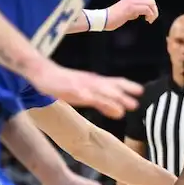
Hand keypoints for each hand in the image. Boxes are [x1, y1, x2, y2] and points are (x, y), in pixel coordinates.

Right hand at [26, 60, 141, 119]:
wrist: (42, 71)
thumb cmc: (64, 83)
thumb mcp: (87, 94)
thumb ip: (103, 103)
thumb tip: (121, 113)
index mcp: (95, 82)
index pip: (115, 83)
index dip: (128, 86)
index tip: (140, 91)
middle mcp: (91, 82)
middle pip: (110, 87)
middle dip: (123, 95)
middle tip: (135, 103)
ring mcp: (81, 85)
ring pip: (99, 91)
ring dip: (111, 98)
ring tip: (122, 106)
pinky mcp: (70, 89)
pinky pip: (81, 94)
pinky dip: (89, 97)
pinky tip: (93, 100)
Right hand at [105, 0, 158, 30]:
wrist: (102, 19)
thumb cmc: (112, 19)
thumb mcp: (124, 14)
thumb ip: (131, 13)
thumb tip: (137, 14)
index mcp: (131, 0)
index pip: (147, 1)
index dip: (151, 10)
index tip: (149, 18)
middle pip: (151, 1)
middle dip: (155, 11)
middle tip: (151, 20)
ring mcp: (131, 3)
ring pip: (150, 4)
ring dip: (153, 13)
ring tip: (149, 21)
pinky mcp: (130, 8)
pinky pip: (146, 9)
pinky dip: (149, 15)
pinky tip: (147, 20)